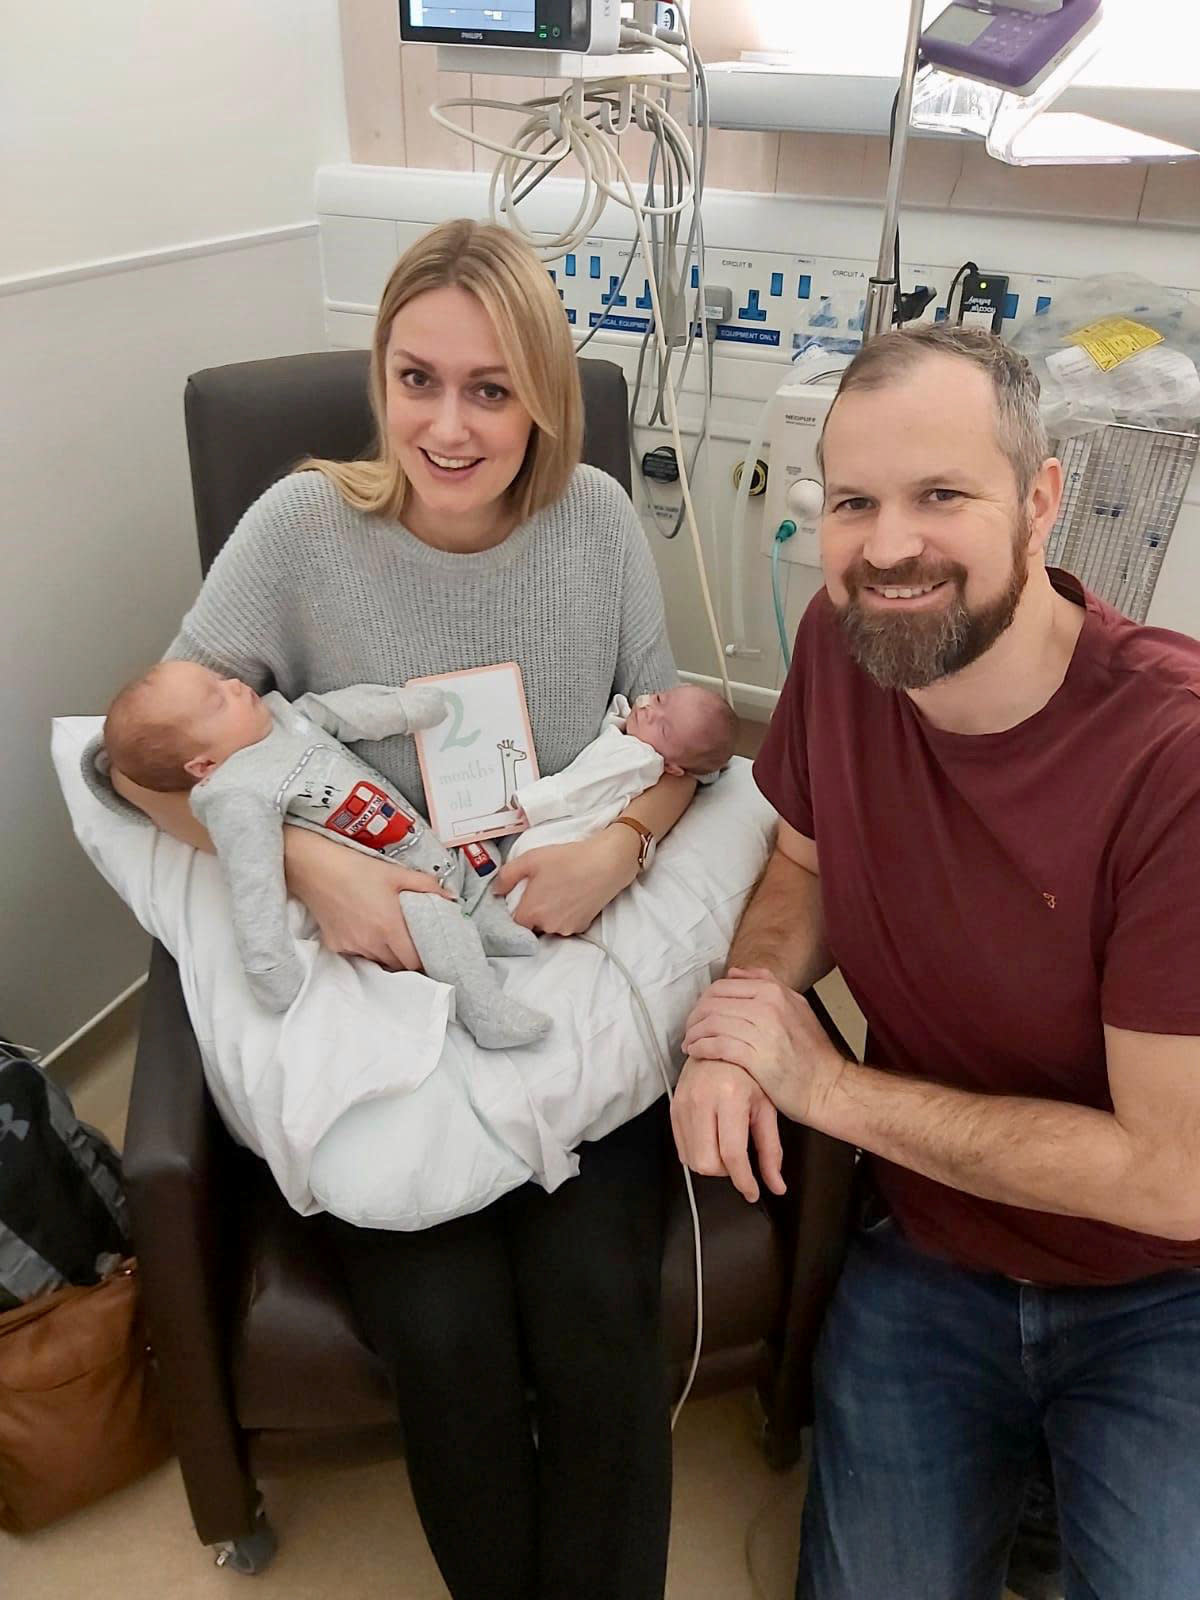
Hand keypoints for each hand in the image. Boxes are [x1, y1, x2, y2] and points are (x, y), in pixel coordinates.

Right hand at [283, 827, 453, 970]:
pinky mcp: (337, 945)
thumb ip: (426, 886)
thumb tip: (450, 898)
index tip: (428, 953)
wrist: (316, 869)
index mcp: (390, 927)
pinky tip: (366, 930)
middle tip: (412, 944)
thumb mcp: (396, 873)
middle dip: (407, 958)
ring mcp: (352, 946)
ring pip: (378, 961)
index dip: (424, 960)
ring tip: (390, 936)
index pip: (414, 962)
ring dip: (387, 955)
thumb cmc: (357, 869)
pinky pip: (358, 955)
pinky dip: (367, 948)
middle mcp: (371, 943)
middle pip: (397, 965)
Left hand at [492, 829, 638, 934]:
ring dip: (550, 914)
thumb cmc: (568, 859)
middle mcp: (547, 926)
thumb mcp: (531, 859)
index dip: (517, 910)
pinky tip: (572, 896)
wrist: (606, 863)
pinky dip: (566, 914)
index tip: (523, 897)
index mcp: (531, 912)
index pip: (514, 923)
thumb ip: (507, 876)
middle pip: (532, 926)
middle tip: (542, 889)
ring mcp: (566, 928)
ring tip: (560, 890)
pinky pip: (567, 924)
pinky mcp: (583, 926)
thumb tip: (496, 890)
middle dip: (534, 912)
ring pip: (550, 926)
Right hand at [670, 1055, 784, 1203]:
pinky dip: (697, 1154)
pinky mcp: (673, 1107)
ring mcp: (683, 1103)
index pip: (732, 1154)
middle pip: (706, 1163)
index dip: (744, 1181)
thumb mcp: (767, 1109)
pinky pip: (681, 1148)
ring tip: (725, 1147)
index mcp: (730, 1096)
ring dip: (711, 1164)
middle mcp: (702, 1100)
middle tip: (738, 1162)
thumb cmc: (750, 1074)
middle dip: (725, 1172)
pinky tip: (712, 1141)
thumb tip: (777, 1187)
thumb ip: (771, 1151)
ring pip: (691, 1160)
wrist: (721, 1045)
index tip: (753, 1192)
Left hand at [682, 967, 845, 1125]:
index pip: (722, 986)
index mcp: (774, 991)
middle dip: (694, 1018)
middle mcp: (768, 1006)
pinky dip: (701, 1048)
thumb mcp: (797, 1007)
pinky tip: (697, 1054)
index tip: (698, 1015)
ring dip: (694, 1034)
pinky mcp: (757, 1057)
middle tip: (690, 1031)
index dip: (703, 1001)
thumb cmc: (812, 1053)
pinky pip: (717, 1046)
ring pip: (712, 1023)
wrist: (828, 1086)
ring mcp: (763, 1031)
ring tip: (690, 1044)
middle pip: (712, 1003)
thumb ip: (766, 985)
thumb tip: (735, 973)